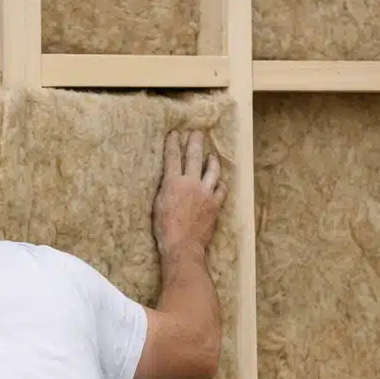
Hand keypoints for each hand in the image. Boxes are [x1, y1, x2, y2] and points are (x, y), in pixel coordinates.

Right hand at [152, 130, 226, 259]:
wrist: (182, 245)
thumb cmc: (164, 229)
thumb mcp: (158, 205)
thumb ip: (166, 190)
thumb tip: (171, 182)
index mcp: (172, 183)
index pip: (173, 158)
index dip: (173, 144)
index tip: (175, 133)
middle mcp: (191, 183)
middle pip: (194, 157)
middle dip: (195, 143)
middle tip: (198, 133)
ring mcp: (206, 193)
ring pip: (213, 170)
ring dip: (213, 160)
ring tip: (212, 155)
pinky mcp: (215, 204)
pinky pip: (222, 189)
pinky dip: (220, 183)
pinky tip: (219, 181)